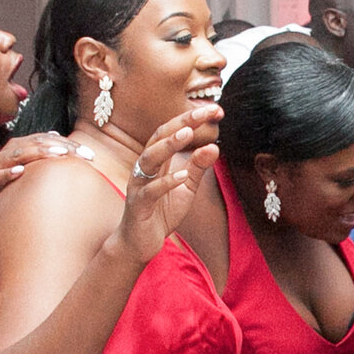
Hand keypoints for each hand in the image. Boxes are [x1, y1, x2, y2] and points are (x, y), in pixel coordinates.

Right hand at [0, 133, 73, 230]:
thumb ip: (45, 155)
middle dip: (61, 147)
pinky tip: (21, 171)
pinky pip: (0, 175)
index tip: (91, 156)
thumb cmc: (15, 184)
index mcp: (24, 145)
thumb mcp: (33, 169)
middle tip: (81, 154)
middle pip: (39, 143)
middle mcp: (12, 150)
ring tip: (58, 154)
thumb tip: (61, 140)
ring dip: (39, 152)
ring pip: (20, 154)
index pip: (51, 139)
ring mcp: (1, 164)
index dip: (71, 145)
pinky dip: (10, 172)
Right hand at [109, 105, 221, 265]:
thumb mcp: (186, 188)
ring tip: (188, 134)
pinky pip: (151, 191)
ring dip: (168, 145)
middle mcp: (145, 167)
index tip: (215, 110)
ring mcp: (139, 185)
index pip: (172, 131)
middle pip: (159, 137)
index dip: (192, 119)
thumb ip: (197, 168)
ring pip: (149, 158)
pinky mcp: (138, 205)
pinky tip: (182, 176)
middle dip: (182, 123)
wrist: (140, 243)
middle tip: (204, 113)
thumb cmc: (161, 212)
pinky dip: (166, 182)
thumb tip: (214, 147)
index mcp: (156, 160)